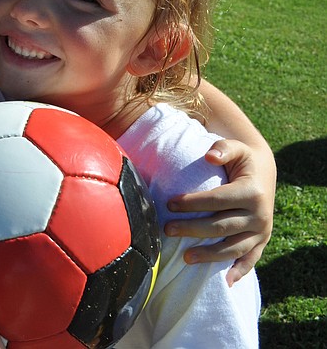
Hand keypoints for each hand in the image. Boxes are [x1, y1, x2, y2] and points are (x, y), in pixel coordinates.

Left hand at [165, 138, 274, 284]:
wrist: (264, 173)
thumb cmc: (242, 160)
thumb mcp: (236, 148)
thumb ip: (223, 149)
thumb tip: (210, 156)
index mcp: (252, 192)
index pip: (217, 200)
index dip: (193, 203)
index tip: (169, 204)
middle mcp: (260, 215)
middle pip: (221, 226)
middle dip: (192, 229)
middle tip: (167, 229)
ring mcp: (262, 231)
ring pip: (234, 248)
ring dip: (209, 255)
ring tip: (185, 257)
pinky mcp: (262, 242)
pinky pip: (250, 260)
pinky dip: (238, 272)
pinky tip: (224, 283)